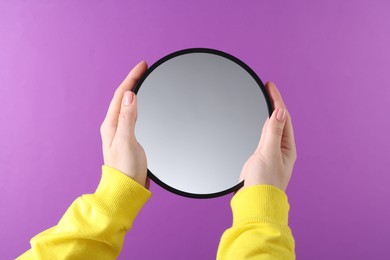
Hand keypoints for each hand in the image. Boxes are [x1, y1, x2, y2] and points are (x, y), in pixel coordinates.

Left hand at [100, 61, 149, 187]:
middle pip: (123, 97)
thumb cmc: (125, 170)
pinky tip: (143, 104)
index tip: (142, 65)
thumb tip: (129, 96)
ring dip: (135, 90)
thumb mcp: (126, 142)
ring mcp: (122, 132)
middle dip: (133, 80)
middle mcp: (114, 126)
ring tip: (142, 80)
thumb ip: (127, 118)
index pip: (121, 94)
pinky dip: (138, 104)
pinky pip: (133, 114)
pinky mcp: (130, 138)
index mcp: (111, 124)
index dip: (132, 78)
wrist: (126, 190)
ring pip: (128, 105)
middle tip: (144, 68)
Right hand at [239, 81, 296, 191]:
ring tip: (264, 100)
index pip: (283, 117)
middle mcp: (280, 149)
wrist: (254, 202)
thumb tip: (279, 112)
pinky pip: (262, 137)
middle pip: (278, 121)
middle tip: (267, 89)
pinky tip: (257, 123)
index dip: (277, 100)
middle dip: (274, 104)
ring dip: (268, 114)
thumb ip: (273, 132)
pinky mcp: (259, 158)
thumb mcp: (269, 154)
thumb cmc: (264, 183)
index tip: (270, 86)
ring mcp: (270, 154)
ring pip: (270, 128)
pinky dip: (260, 125)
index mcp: (287, 148)